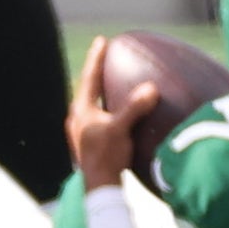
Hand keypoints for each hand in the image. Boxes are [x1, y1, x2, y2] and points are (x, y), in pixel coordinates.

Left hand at [67, 38, 160, 188]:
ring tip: (112, 82)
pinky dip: (108, 108)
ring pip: (92, 104)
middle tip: (106, 57)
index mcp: (81, 109)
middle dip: (97, 73)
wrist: (98, 186)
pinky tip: (118, 113)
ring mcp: (82, 131)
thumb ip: (134, 108)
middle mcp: (78, 117)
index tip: (102, 41)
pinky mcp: (89, 142)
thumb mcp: (120, 129)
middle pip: (88, 89)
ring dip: (102, 92)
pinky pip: (99, 117)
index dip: (96, 58)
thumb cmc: (106, 156)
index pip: (90, 77)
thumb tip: (150, 88)